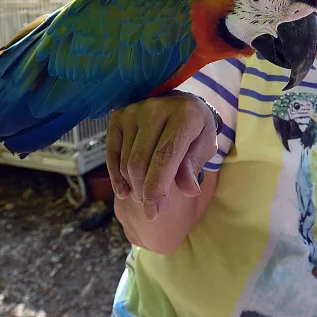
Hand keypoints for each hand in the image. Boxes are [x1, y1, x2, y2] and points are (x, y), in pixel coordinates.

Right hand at [106, 91, 217, 220]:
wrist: (180, 104)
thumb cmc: (195, 130)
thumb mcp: (204, 146)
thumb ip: (194, 166)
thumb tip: (190, 189)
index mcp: (184, 115)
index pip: (165, 157)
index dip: (157, 188)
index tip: (154, 212)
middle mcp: (155, 108)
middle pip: (140, 163)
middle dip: (144, 191)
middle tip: (152, 205)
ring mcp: (133, 110)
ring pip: (125, 162)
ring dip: (133, 185)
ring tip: (145, 193)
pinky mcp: (118, 116)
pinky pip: (112, 154)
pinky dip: (117, 177)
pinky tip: (125, 191)